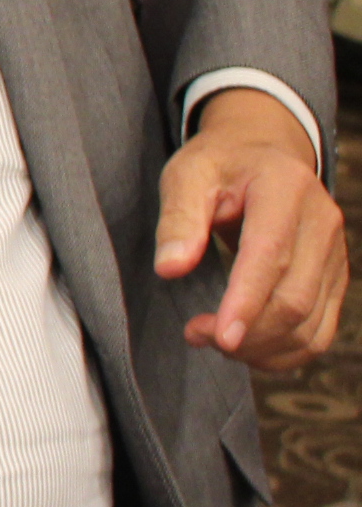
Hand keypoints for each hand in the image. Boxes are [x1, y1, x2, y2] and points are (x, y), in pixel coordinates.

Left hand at [155, 86, 347, 370]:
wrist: (263, 153)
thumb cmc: (220, 165)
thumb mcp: (186, 175)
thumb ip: (178, 219)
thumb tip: (170, 269)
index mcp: (284, 188)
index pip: (270, 254)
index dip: (246, 300)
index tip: (219, 336)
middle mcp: (322, 222)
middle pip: (295, 298)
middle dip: (246, 332)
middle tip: (196, 334)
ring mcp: (336, 253)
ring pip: (311, 324)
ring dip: (262, 348)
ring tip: (213, 340)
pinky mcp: (336, 278)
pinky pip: (320, 332)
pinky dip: (284, 353)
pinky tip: (246, 349)